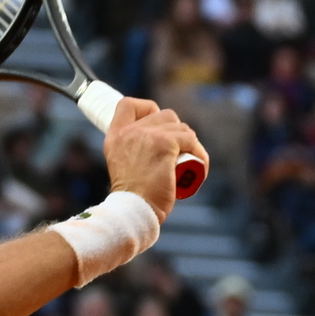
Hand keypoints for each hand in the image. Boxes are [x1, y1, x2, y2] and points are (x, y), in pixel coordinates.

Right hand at [103, 97, 206, 219]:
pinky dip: (199, 154)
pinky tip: (199, 167)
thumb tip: (153, 149)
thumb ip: (131, 153)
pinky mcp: (165, 143)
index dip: (147, 109)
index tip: (157, 127)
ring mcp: (147, 135)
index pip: (127, 105)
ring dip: (190, 144)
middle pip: (163, 114)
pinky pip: (191, 140)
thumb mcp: (123, 168)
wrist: (134, 210)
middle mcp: (129, 132)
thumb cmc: (132, 198)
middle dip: (176, 131)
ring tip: (190, 164)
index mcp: (115, 137)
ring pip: (181, 127)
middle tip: (178, 153)